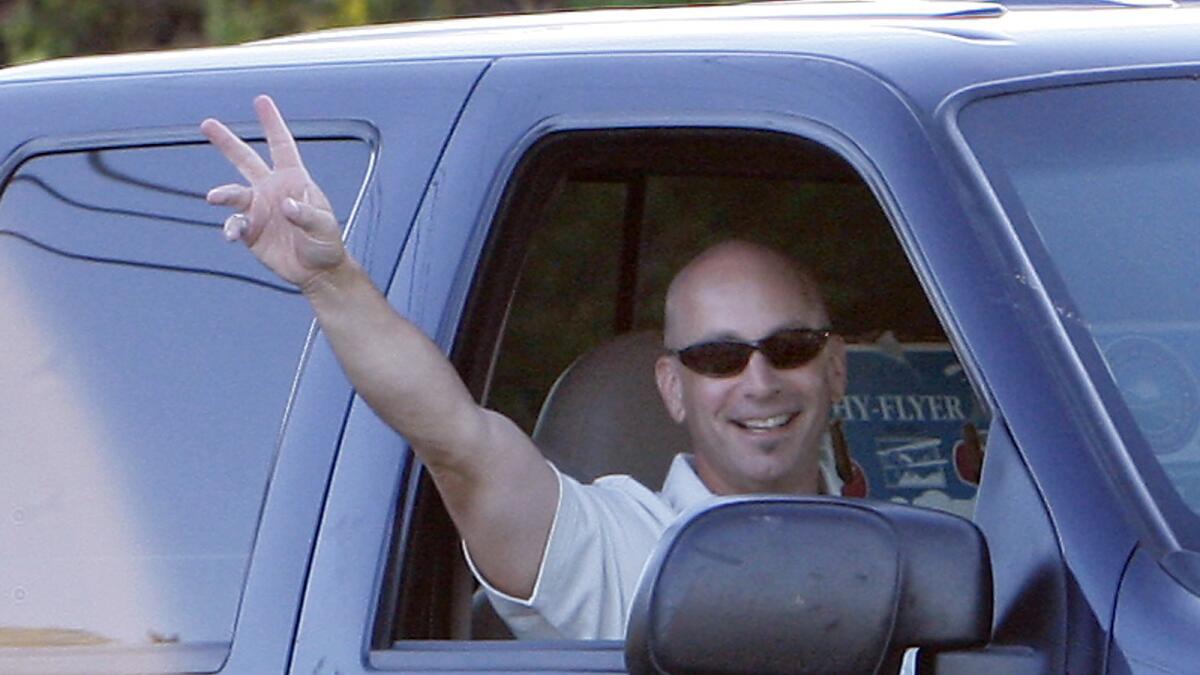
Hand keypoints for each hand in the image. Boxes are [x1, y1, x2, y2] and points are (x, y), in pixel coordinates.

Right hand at [201, 95, 345, 289]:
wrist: (317, 272)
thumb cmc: (326, 244)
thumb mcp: (324, 227)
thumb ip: (306, 214)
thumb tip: (286, 205)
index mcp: (294, 180)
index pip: (282, 146)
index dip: (272, 123)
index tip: (261, 101)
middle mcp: (272, 189)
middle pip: (246, 160)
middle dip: (227, 142)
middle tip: (207, 124)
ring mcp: (259, 209)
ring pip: (234, 193)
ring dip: (224, 194)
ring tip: (214, 197)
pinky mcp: (250, 230)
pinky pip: (234, 224)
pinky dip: (230, 227)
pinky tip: (233, 234)